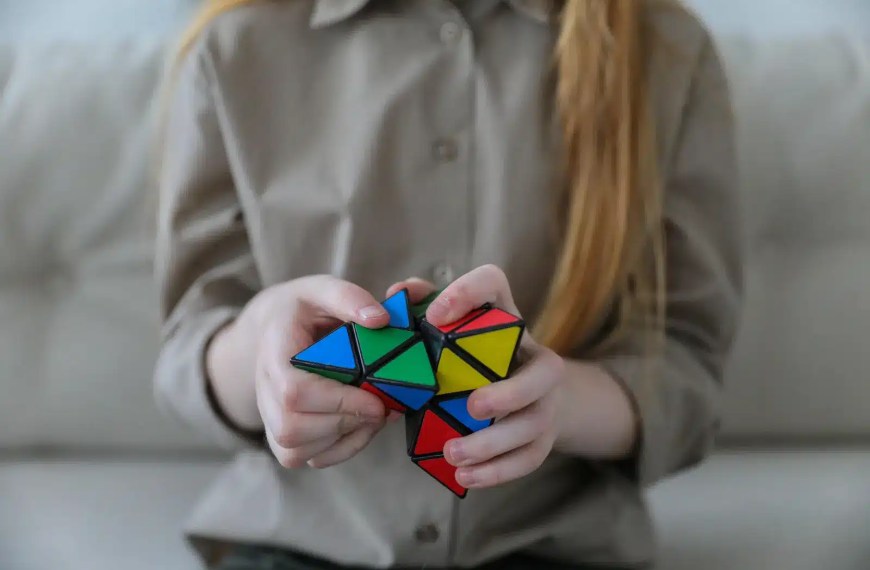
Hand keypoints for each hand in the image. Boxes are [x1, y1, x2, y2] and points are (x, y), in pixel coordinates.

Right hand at [208, 275, 400, 468]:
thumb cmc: (303, 309)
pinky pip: (307, 459)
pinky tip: (360, 427)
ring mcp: (269, 417)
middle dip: (345, 423)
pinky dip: (341, 450)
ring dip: (345, 439)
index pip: (294, 392)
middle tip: (382, 407)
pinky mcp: (282, 437)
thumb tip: (379, 320)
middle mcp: (264, 390)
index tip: (375, 399)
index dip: (338, 402)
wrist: (275, 328)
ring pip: (297, 451)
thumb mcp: (322, 289)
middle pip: (293, 429)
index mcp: (273, 353)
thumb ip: (349, 298)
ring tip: (374, 415)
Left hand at [388, 265, 566, 488]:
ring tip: (453, 455)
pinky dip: (498, 470)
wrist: (527, 395)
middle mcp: (533, 355)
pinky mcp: (544, 435)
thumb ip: (422, 311)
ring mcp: (545, 398)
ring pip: (534, 421)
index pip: (494, 283)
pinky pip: (530, 456)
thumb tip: (397, 292)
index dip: (467, 293)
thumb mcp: (450, 332)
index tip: (435, 316)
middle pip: (543, 371)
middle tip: (472, 407)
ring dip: (494, 442)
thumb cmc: (472, 358)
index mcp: (504, 317)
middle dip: (510, 392)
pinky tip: (466, 477)